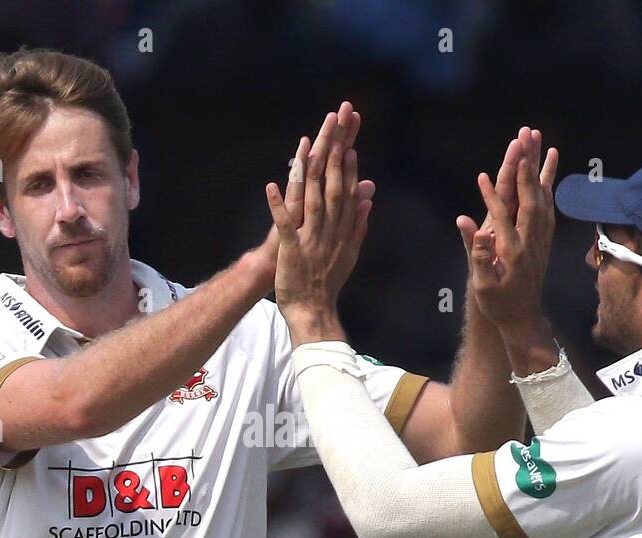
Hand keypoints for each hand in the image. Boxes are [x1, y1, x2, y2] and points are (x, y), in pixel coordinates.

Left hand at [265, 102, 373, 340]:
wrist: (314, 311)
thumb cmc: (327, 282)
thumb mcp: (349, 251)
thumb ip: (359, 221)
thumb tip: (369, 195)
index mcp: (343, 227)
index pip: (346, 187)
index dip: (347, 161)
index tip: (348, 137)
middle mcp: (330, 228)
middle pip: (332, 182)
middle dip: (335, 149)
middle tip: (336, 122)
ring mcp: (311, 237)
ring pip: (312, 196)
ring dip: (311, 167)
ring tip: (312, 140)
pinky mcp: (292, 250)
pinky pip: (284, 224)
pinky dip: (278, 204)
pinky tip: (271, 184)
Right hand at [456, 127, 558, 330]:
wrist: (523, 320)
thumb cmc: (498, 305)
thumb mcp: (483, 285)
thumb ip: (479, 255)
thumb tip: (470, 225)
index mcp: (513, 251)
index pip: (503, 215)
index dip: (493, 195)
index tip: (483, 175)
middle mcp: (531, 241)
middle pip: (531, 197)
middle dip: (527, 167)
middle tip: (525, 140)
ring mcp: (541, 240)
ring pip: (545, 199)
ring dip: (544, 172)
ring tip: (546, 146)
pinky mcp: (544, 242)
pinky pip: (549, 210)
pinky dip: (548, 190)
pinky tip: (548, 177)